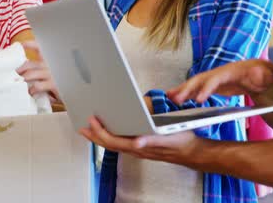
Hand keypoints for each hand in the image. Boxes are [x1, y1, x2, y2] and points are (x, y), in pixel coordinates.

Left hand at [17, 41, 60, 101]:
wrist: (75, 92)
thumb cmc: (62, 83)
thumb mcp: (52, 74)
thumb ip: (41, 71)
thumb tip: (25, 73)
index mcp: (49, 60)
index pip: (39, 47)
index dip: (29, 44)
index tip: (20, 44)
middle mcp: (49, 64)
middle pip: (29, 64)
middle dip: (19, 70)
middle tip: (13, 75)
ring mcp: (51, 73)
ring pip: (30, 74)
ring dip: (22, 80)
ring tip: (19, 84)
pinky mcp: (54, 84)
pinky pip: (37, 85)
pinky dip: (31, 89)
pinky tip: (31, 92)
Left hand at [79, 116, 201, 165]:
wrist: (191, 151)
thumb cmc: (180, 142)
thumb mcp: (167, 138)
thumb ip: (152, 140)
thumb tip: (138, 142)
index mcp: (138, 147)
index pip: (112, 141)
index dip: (100, 132)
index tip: (92, 120)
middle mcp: (135, 149)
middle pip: (108, 144)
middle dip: (94, 136)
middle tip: (82, 127)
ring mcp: (137, 148)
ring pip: (113, 144)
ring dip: (100, 136)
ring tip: (90, 129)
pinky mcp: (141, 146)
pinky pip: (121, 142)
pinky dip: (112, 136)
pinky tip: (111, 130)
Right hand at [167, 59, 272, 106]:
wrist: (260, 73)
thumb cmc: (263, 76)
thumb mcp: (267, 76)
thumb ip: (262, 75)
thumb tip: (257, 73)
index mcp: (230, 72)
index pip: (215, 79)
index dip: (206, 88)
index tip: (198, 100)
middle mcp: (218, 73)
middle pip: (199, 80)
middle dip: (187, 89)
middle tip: (176, 99)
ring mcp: (213, 79)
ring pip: (194, 83)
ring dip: (182, 90)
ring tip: (170, 97)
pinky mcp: (212, 85)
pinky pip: (196, 88)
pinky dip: (186, 92)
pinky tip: (176, 98)